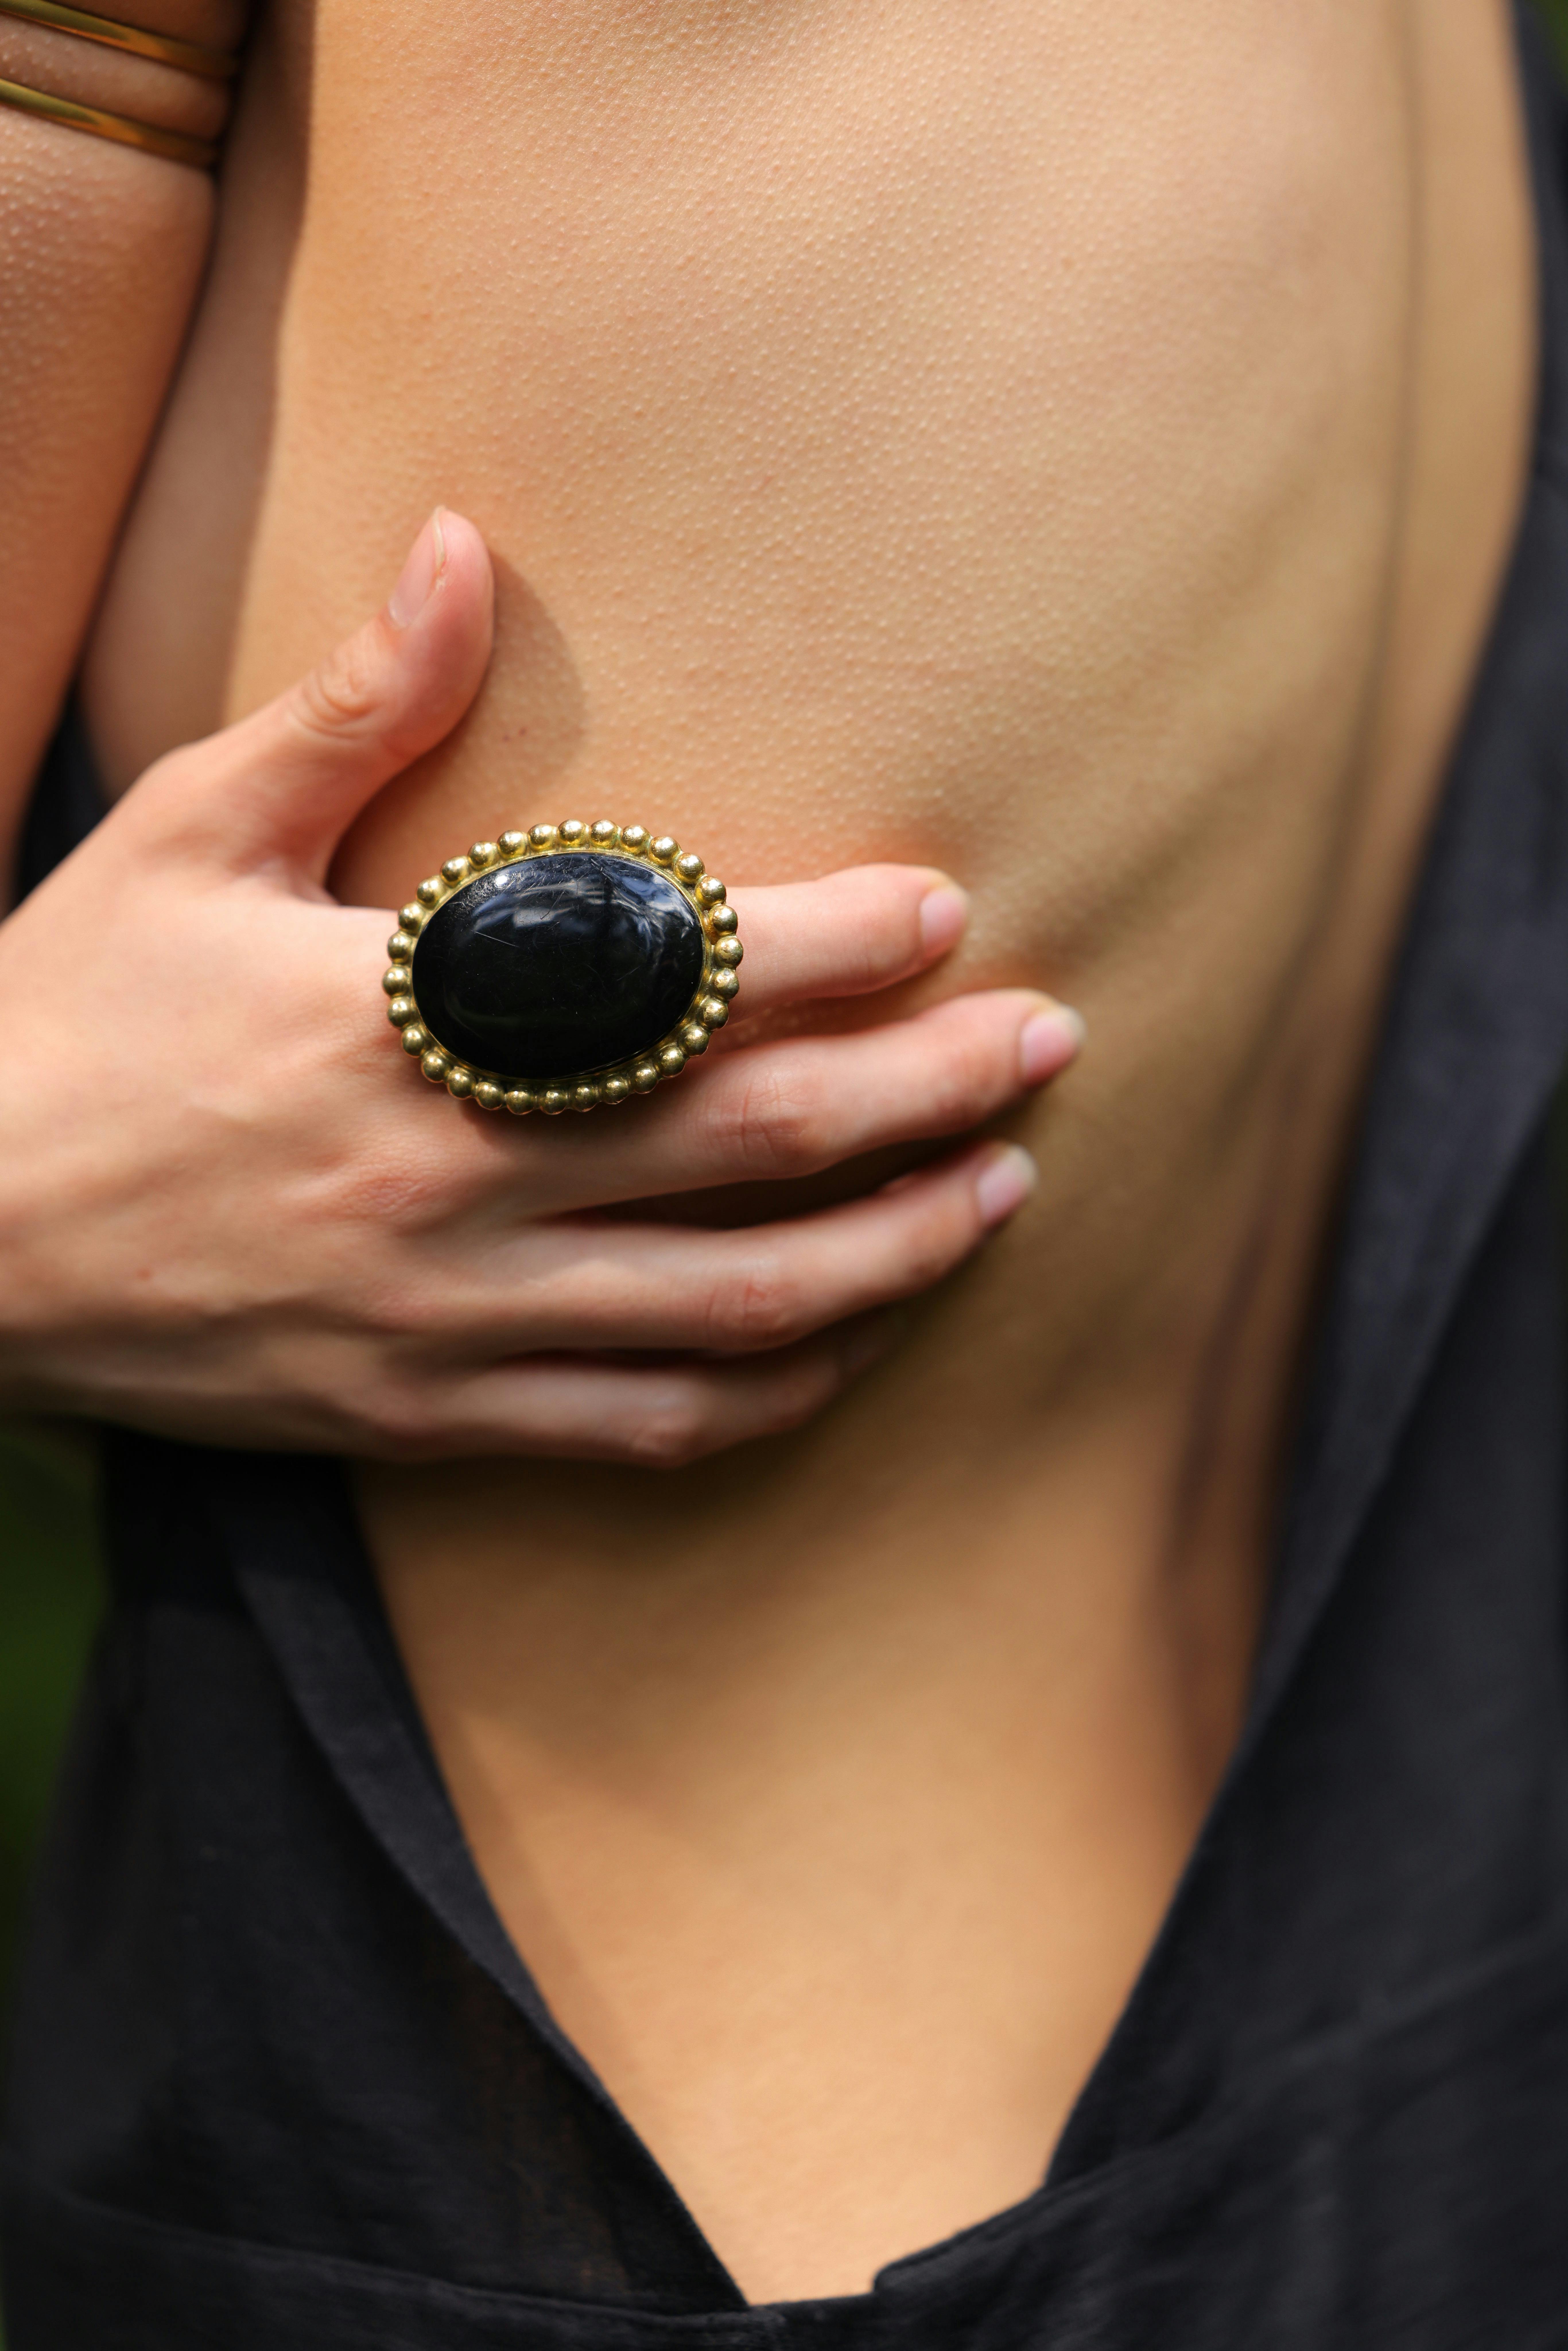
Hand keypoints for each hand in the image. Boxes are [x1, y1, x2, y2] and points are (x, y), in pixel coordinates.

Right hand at [0, 512, 1082, 1463]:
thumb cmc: (61, 1025)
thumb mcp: (185, 839)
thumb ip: (349, 706)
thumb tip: (458, 543)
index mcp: (400, 1025)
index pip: (678, 982)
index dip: (836, 947)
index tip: (945, 911)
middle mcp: (450, 1181)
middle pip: (754, 1148)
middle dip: (927, 1094)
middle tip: (1049, 1046)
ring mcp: (447, 1318)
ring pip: (733, 1309)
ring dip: (890, 1252)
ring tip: (1002, 1196)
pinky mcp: (425, 1415)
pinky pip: (642, 1424)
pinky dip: (763, 1393)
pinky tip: (846, 1350)